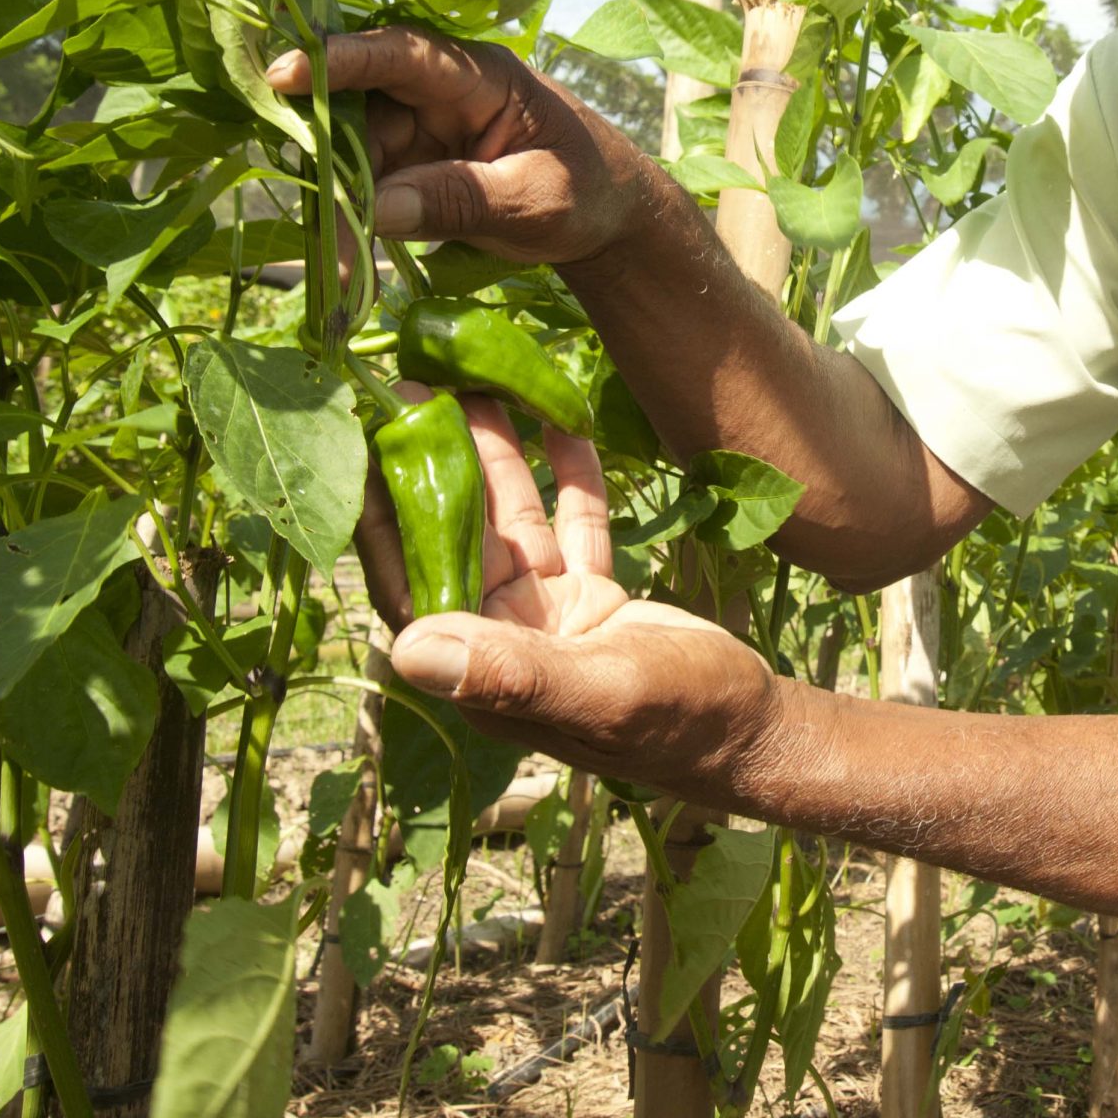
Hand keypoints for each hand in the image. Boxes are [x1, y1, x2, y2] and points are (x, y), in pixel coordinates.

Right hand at [266, 28, 649, 263]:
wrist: (611, 223)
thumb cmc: (590, 194)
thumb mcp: (536, 201)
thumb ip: (462, 199)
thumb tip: (381, 207)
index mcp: (481, 76)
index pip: (403, 54)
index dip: (343, 59)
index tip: (285, 72)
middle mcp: (439, 91)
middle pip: (361, 111)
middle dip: (333, 167)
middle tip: (326, 235)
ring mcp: (420, 127)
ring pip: (353, 154)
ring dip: (341, 209)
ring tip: (343, 273)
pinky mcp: (411, 165)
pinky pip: (365, 185)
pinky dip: (353, 224)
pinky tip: (348, 268)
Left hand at [357, 385, 779, 792]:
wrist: (752, 734)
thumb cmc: (676, 723)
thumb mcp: (596, 694)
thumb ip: (508, 673)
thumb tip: (406, 652)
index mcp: (481, 668)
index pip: (413, 580)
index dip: (385, 514)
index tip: (366, 440)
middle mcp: (501, 638)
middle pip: (456, 537)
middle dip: (437, 465)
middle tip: (416, 383)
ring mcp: (548, 616)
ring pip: (512, 523)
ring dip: (499, 458)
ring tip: (478, 383)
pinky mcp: (594, 599)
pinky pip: (573, 526)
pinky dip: (570, 478)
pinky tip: (562, 424)